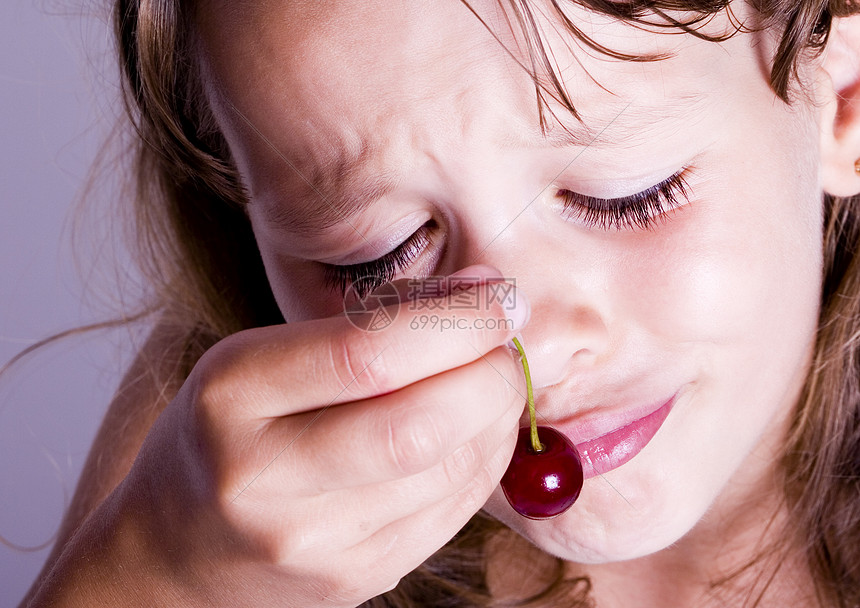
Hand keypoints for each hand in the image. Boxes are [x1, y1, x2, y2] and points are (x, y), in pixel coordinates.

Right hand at [34, 270, 528, 607]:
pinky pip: (452, 513)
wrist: (178, 548)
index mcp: (232, 396)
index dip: (454, 320)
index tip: (498, 294)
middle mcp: (265, 479)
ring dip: (497, 415)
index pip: (365, 352)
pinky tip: (478, 430)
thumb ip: (364, 325)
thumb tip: (480, 294)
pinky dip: (486, 460)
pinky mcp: (357, 578)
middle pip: (417, 426)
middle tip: (505, 341)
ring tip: (493, 380)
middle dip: (491, 374)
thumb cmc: (229, 431)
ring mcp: (313, 543)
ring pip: (448, 472)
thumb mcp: (261, 358)